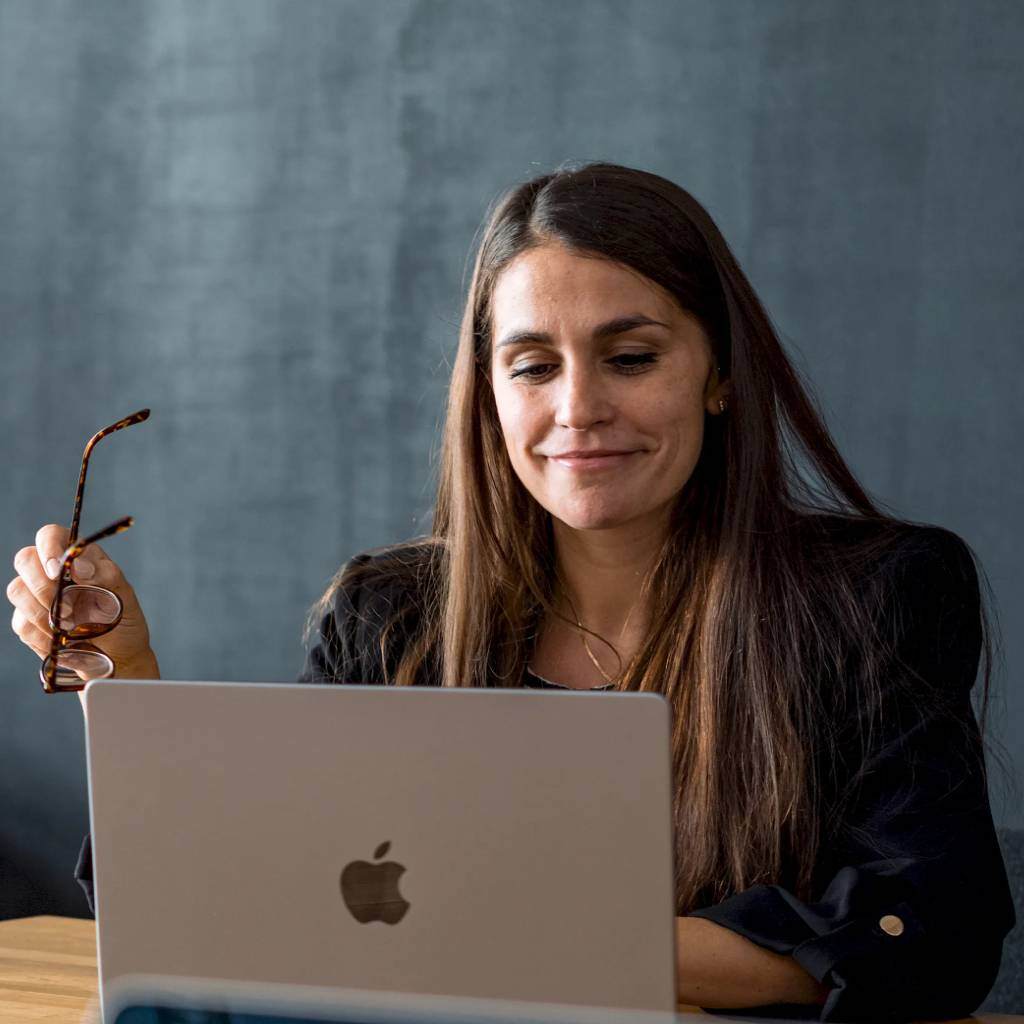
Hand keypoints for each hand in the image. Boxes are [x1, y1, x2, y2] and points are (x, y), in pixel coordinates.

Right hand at [7, 524, 160, 700]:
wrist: (118, 658)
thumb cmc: (124, 621)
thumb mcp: (124, 597)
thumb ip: (105, 576)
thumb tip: (78, 565)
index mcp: (78, 558)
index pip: (51, 535)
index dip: (48, 547)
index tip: (57, 570)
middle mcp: (54, 573)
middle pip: (25, 559)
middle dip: (41, 584)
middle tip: (67, 608)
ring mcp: (38, 596)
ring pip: (17, 590)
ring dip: (42, 612)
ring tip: (70, 627)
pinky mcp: (28, 621)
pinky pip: (21, 623)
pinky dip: (42, 634)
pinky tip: (62, 641)